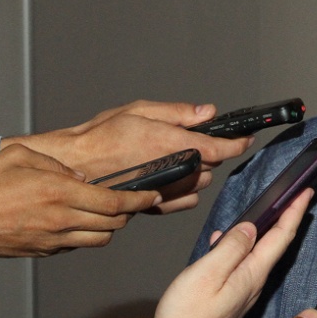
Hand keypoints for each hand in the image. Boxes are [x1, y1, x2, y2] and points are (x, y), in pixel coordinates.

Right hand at [0, 144, 158, 255]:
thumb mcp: (21, 155)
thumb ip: (59, 163)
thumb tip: (84, 176)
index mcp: (61, 193)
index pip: (116, 202)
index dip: (141, 200)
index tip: (154, 196)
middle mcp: (62, 219)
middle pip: (115, 223)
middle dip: (130, 213)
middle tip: (134, 202)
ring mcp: (53, 239)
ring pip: (100, 239)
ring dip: (110, 227)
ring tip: (108, 213)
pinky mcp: (43, 252)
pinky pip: (77, 245)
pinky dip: (86, 236)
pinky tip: (80, 222)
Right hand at [4, 101, 254, 213]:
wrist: (71, 166)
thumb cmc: (99, 136)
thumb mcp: (139, 111)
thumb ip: (177, 113)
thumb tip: (207, 112)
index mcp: (169, 144)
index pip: (219, 148)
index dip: (237, 143)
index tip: (245, 138)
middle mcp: (170, 171)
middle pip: (211, 167)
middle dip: (210, 154)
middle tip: (197, 140)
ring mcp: (162, 192)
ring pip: (198, 185)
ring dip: (196, 173)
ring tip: (177, 158)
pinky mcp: (151, 206)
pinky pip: (182, 202)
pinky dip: (183, 192)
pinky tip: (170, 178)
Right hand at [114, 189, 314, 317]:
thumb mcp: (208, 273)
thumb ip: (231, 248)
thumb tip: (250, 228)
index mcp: (252, 274)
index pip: (281, 236)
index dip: (294, 211)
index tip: (306, 192)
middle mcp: (253, 283)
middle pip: (275, 244)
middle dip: (286, 218)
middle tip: (295, 197)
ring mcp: (243, 292)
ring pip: (258, 254)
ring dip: (262, 231)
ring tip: (263, 213)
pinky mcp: (231, 299)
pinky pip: (241, 265)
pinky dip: (238, 248)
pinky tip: (223, 244)